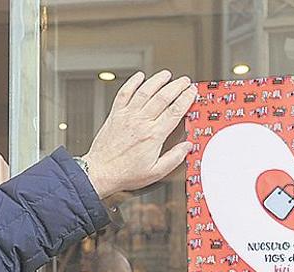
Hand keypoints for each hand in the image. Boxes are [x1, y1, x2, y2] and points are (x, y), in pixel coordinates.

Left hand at [81, 69, 197, 197]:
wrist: (100, 172)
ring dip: (157, 80)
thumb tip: (187, 147)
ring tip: (166, 75)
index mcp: (153, 136)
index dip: (186, 99)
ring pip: (145, 91)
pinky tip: (139, 77)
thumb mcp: (156, 172)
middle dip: (176, 86)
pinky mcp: (115, 114)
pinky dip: (132, 82)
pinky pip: (124, 93)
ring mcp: (127, 116)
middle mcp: (140, 122)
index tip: (192, 92)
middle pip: (163, 97)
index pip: (174, 111)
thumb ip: (174, 158)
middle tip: (184, 81)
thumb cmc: (125, 173)